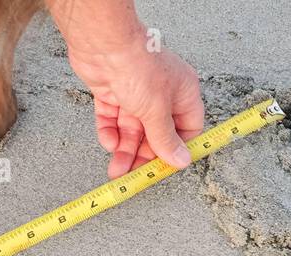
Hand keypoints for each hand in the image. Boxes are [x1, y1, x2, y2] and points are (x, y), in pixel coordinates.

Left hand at [68, 41, 204, 178]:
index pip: (186, 129)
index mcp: (182, 93)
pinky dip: (109, 132)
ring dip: (124, 150)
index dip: (176, 149)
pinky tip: (109, 142)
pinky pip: (112, 120)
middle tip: (135, 177)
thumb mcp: (156, 110)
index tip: (164, 169)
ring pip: (132, 130)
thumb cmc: (138, 65)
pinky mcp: (113, 92)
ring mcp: (135, 93)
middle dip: (143, 155)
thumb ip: (166, 138)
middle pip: (155, 134)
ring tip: (115, 170)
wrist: (103, 44)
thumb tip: (180, 160)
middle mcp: (161, 94)